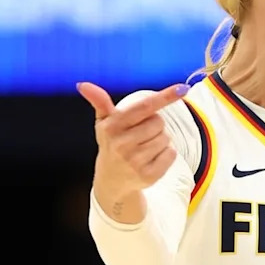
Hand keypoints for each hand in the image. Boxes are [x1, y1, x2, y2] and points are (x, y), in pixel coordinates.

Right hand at [77, 81, 188, 197]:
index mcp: (112, 126)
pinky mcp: (148, 175)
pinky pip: (171, 154)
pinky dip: (166, 154)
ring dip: (160, 140)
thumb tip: (82, 84)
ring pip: (166, 138)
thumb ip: (99, 102)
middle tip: (141, 134)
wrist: (111, 180)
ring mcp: (135, 162)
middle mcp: (122, 144)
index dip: (164, 96)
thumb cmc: (111, 143)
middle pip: (159, 122)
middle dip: (154, 125)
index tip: (182, 88)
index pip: (144, 107)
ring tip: (144, 147)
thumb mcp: (104, 122)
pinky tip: (151, 158)